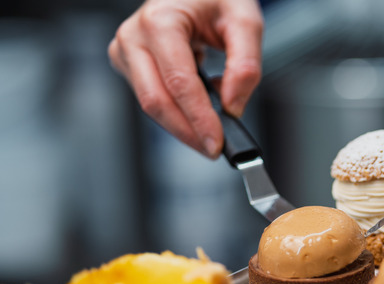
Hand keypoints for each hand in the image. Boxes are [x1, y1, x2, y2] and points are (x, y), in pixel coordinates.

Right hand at [109, 0, 263, 157]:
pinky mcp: (129, 64)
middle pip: (156, 101)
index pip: (178, 83)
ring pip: (151, 104)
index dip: (198, 119)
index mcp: (160, 21)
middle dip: (187, 131)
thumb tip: (233, 106)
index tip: (217, 143)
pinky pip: (153, 98)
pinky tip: (199, 108)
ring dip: (183, 125)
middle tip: (215, 149)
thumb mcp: (245, 21)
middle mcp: (134, 35)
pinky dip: (178, 111)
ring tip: (213, 127)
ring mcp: (126, 50)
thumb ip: (245, 65)